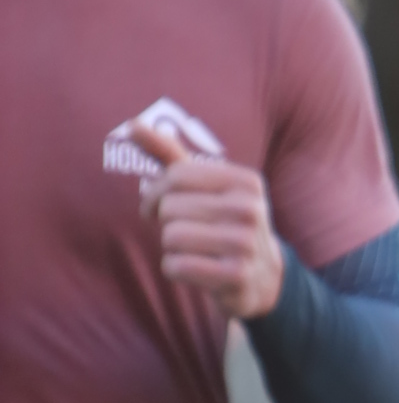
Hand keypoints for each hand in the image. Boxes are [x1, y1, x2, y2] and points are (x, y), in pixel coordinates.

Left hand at [130, 117, 285, 320]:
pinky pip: (177, 266)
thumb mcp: (204, 186)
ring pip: (172, 237)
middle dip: (166, 223)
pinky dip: (175, 270)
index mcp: (245, 180)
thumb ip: (169, 154)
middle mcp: (250, 208)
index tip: (155, 207)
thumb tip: (132, 125)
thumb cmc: (222, 222)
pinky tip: (196, 270)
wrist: (263, 274)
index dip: (154, 194)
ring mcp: (247, 244)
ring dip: (171, 248)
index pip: (176, 175)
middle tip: (182, 232)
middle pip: (170, 208)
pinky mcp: (237, 276)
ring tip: (192, 250)